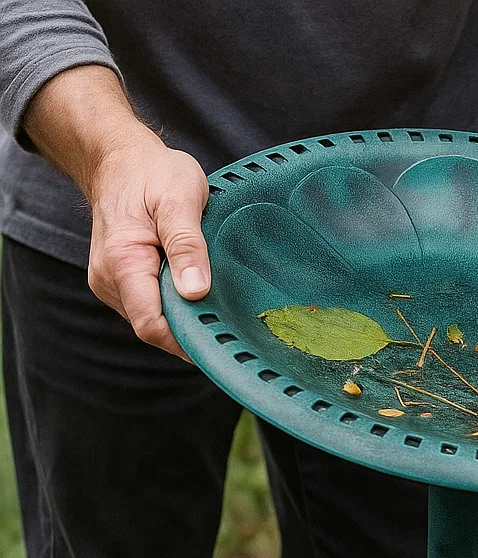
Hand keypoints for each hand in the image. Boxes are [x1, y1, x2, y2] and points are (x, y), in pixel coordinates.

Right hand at [87, 135, 209, 357]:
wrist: (120, 159)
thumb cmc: (151, 173)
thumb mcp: (179, 199)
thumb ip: (186, 245)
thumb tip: (195, 291)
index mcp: (122, 262)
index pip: (152, 325)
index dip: (187, 340)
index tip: (223, 339)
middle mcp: (109, 280)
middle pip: (155, 328)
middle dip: (191, 330)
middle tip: (230, 324)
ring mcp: (112, 284)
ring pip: (154, 320)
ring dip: (184, 317)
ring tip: (213, 302)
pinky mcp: (120, 283)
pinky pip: (150, 307)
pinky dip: (175, 305)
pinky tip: (195, 292)